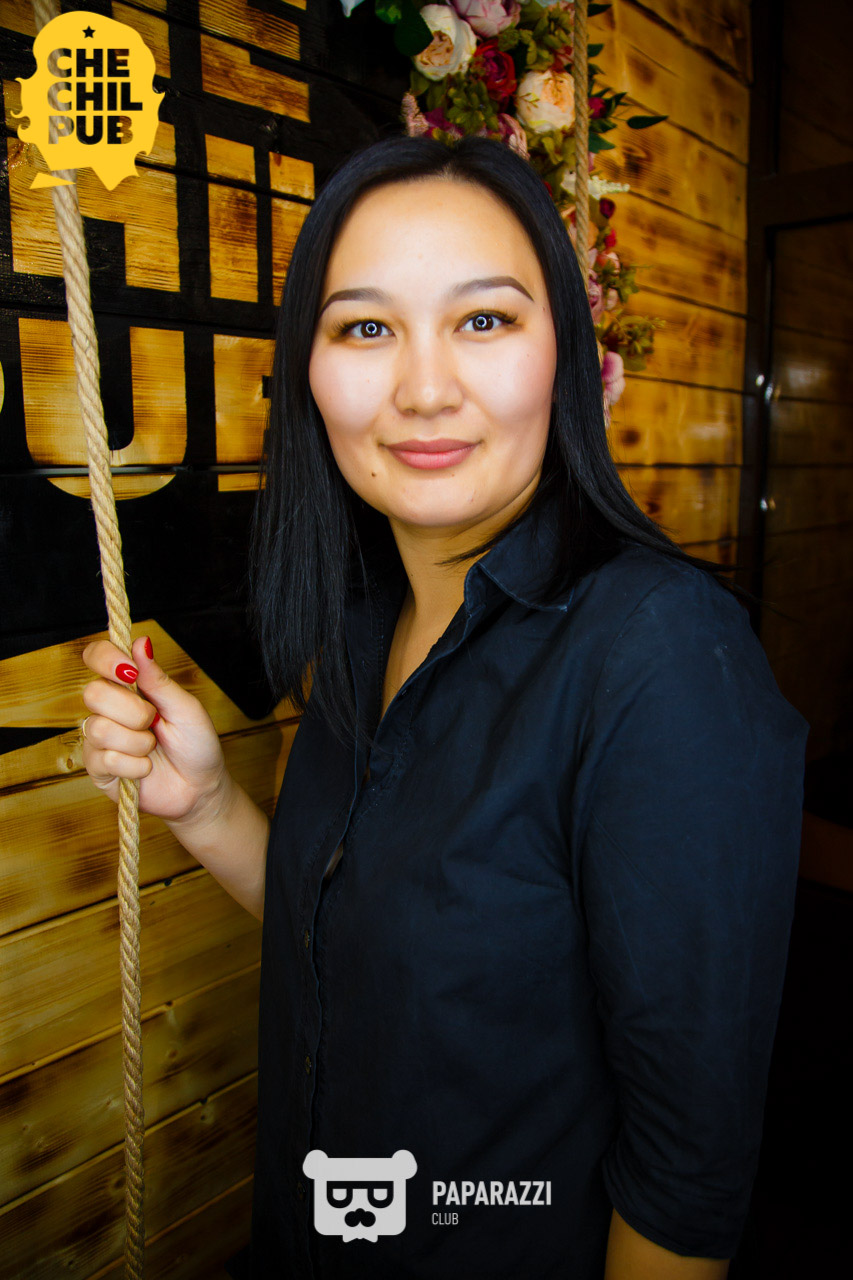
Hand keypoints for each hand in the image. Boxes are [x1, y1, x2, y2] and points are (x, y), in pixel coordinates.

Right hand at [80, 635, 228, 824]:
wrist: (201, 788)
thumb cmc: (196, 745)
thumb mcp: (185, 708)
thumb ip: (159, 679)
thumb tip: (142, 642)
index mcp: (128, 686)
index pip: (96, 657)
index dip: (105, 658)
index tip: (128, 670)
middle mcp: (109, 709)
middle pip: (93, 693)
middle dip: (132, 710)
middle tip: (154, 721)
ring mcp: (100, 740)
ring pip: (97, 728)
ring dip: (137, 741)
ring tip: (153, 747)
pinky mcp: (99, 770)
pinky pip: (105, 759)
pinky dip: (135, 765)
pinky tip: (147, 768)